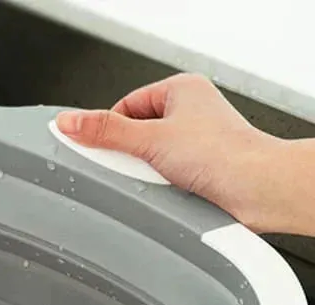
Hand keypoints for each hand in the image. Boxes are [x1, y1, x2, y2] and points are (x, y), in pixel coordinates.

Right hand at [55, 73, 314, 235]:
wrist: (256, 189)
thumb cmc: (221, 154)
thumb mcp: (148, 139)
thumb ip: (104, 132)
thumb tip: (69, 122)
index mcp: (181, 90)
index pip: (126, 106)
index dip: (109, 129)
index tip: (97, 148)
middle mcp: (190, 113)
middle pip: (134, 134)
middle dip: (128, 155)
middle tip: (129, 167)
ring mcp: (195, 143)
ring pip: (148, 159)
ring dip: (144, 174)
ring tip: (155, 182)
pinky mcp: (198, 170)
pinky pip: (163, 177)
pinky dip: (158, 187)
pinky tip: (164, 194)